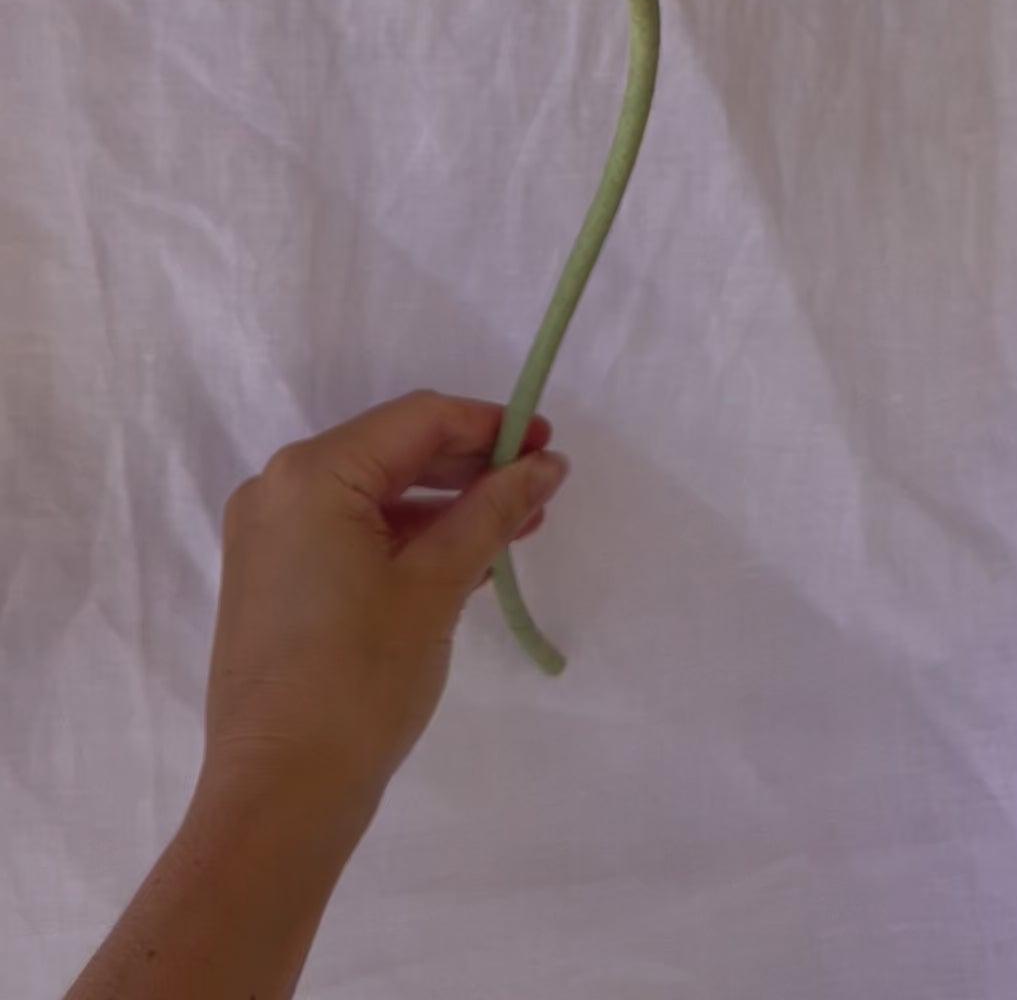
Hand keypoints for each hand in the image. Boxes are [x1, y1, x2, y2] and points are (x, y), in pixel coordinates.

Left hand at [201, 390, 568, 845]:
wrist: (279, 795)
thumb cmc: (360, 679)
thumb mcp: (437, 585)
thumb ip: (492, 512)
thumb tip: (546, 463)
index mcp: (312, 473)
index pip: (416, 419)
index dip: (489, 426)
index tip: (550, 444)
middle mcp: (278, 488)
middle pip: (392, 452)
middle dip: (470, 468)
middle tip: (541, 489)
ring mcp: (269, 536)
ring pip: (373, 496)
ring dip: (444, 507)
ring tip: (514, 531)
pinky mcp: (272, 579)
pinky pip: (349, 534)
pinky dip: (406, 540)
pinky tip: (463, 562)